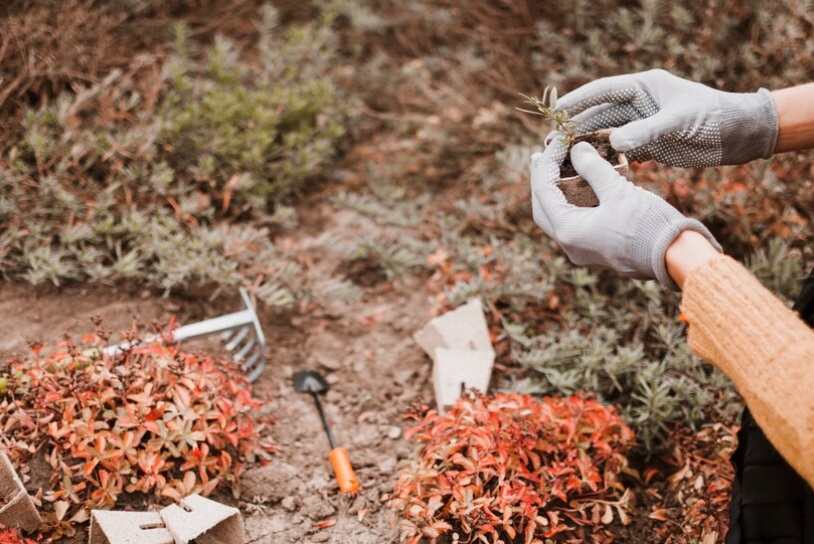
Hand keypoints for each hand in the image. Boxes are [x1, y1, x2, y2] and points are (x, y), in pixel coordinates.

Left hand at [530, 138, 720, 289]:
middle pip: (543, 207)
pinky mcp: (595, 249)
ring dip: (556, 192)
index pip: (543, 191)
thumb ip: (593, 168)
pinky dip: (572, 203)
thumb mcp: (618, 191)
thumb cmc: (648, 225)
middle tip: (543, 155)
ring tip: (558, 168)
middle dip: (541, 180)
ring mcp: (581, 250)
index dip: (547, 162)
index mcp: (568, 231)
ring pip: (558, 217)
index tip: (557, 141)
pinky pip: (575, 223)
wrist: (675, 257)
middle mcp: (569, 245)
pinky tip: (579, 186)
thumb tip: (577, 149)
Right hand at [556, 69, 777, 167]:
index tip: (556, 112)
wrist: (739, 135)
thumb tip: (613, 141)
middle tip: (552, 144)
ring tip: (562, 160)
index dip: (578, 101)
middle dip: (575, 129)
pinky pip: (618, 153)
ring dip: (585, 147)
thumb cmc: (713, 118)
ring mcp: (641, 125)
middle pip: (598, 115)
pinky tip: (587, 172)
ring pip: (605, 136)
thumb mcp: (679, 122)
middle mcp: (638, 105)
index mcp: (644, 87)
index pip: (603, 91)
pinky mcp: (647, 145)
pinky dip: (604, 161)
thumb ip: (646, 131)